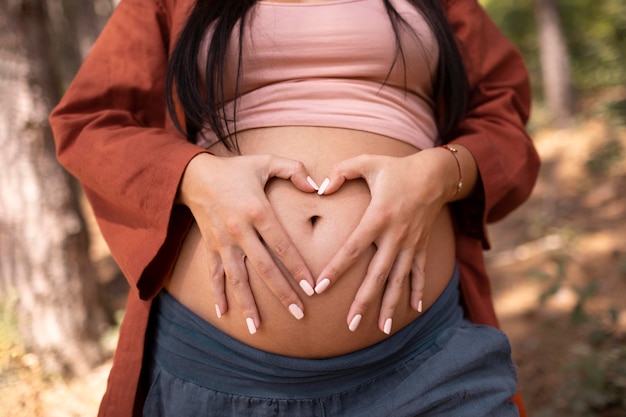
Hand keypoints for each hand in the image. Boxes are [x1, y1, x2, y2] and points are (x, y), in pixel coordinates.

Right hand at [178, 153, 317, 332]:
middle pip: (264, 268)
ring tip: (257, 328)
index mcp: (257, 211)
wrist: (195, 175)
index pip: (281, 245)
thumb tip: (318, 187)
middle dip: (282, 293)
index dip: (298, 268)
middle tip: (299, 314)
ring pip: (237, 278)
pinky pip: (214, 274)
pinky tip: (223, 314)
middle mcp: (239, 230)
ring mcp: (222, 241)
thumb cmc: (236, 169)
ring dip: (247, 303)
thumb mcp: (266, 162)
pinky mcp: (210, 247)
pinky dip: (217, 293)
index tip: (312, 288)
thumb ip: (294, 170)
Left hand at [314, 148, 459, 333]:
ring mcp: (410, 244)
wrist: (435, 175)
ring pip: (398, 280)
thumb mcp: (368, 162)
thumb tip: (319, 188)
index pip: (352, 249)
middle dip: (364, 300)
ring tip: (381, 328)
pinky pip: (419, 273)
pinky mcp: (421, 246)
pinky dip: (417, 291)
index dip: (336, 269)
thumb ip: (341, 171)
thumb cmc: (397, 169)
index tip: (320, 287)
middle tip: (350, 324)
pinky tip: (413, 310)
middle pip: (377, 274)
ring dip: (390, 304)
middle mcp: (395, 235)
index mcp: (378, 217)